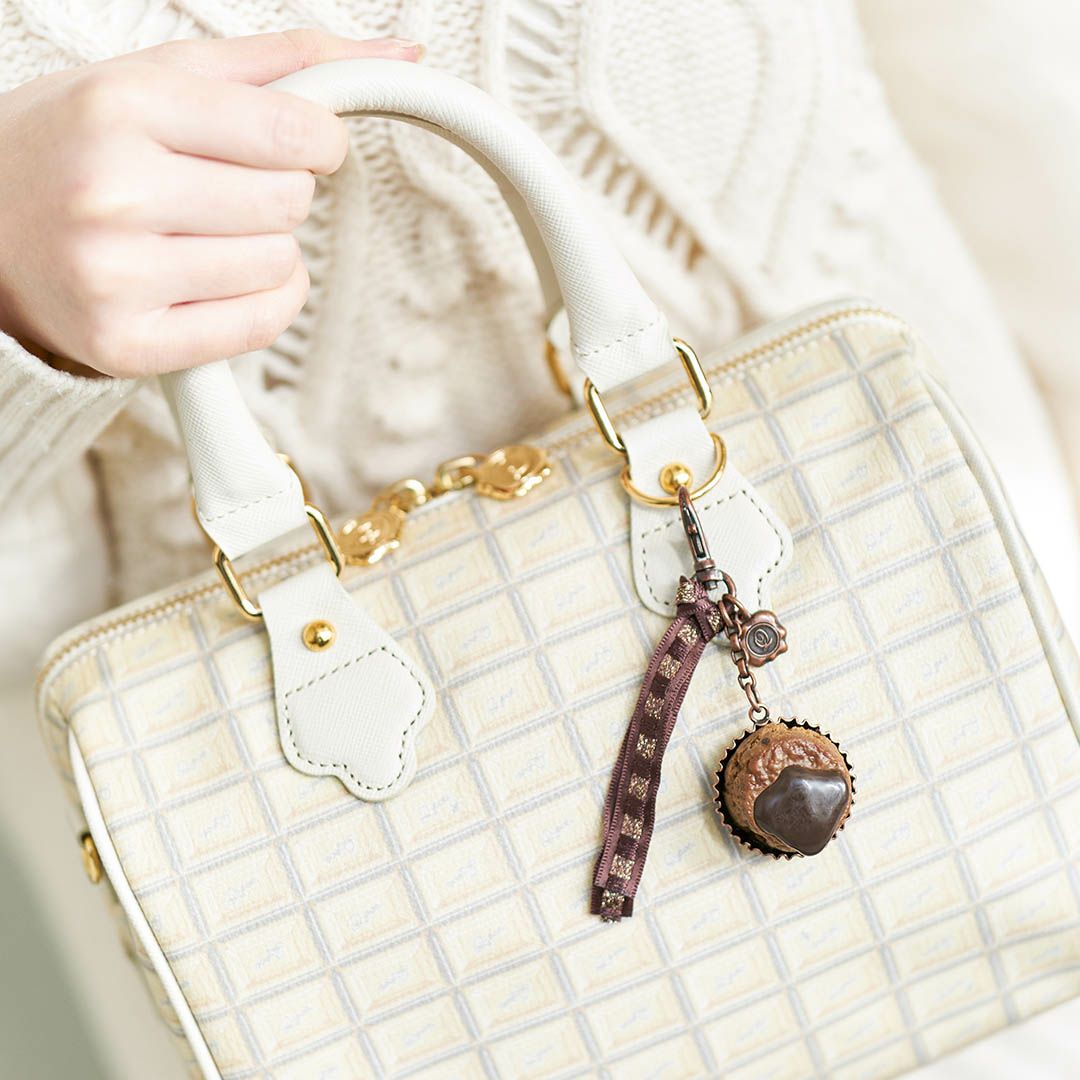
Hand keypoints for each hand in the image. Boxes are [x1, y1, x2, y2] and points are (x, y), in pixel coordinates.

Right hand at [0, 30, 422, 376]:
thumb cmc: (75, 146)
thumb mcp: (155, 76)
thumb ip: (278, 63)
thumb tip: (399, 51)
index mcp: (122, 107)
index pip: (294, 132)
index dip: (319, 142)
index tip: (301, 146)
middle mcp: (115, 192)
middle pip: (291, 202)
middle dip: (279, 192)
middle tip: (224, 190)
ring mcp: (117, 276)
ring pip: (281, 262)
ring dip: (267, 248)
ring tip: (204, 234)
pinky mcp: (129, 343)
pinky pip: (262, 321)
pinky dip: (266, 298)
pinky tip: (222, 278)